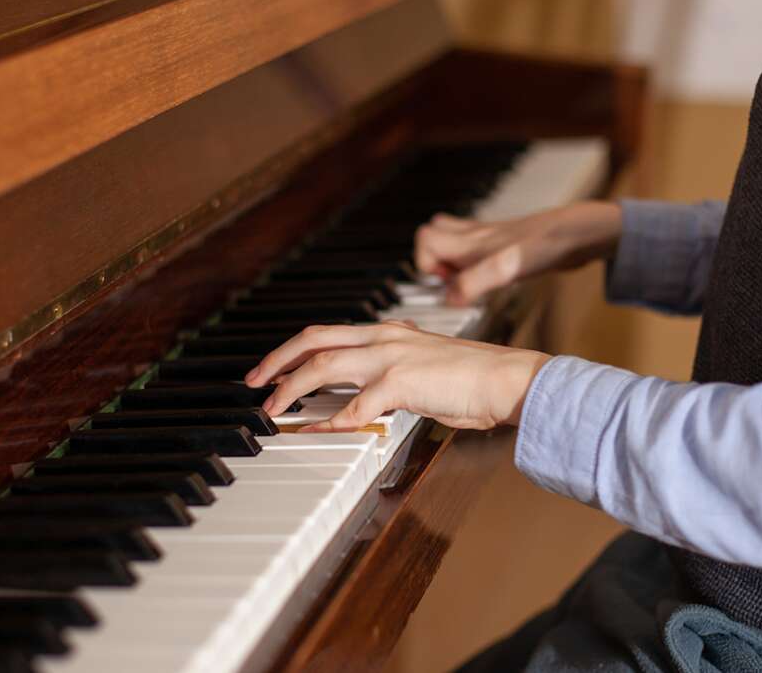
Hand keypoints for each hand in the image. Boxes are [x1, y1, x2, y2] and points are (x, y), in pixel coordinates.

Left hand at [244, 320, 550, 431]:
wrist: (509, 379)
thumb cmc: (475, 380)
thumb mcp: (427, 366)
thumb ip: (395, 374)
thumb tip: (370, 396)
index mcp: (390, 331)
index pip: (328, 333)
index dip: (294, 350)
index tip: (273, 369)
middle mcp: (384, 336)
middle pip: (313, 340)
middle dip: (276, 360)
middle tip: (252, 382)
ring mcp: (391, 356)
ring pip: (323, 366)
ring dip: (292, 388)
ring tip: (273, 408)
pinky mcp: (401, 381)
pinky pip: (353, 405)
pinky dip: (329, 420)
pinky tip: (317, 429)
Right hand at [414, 200, 621, 305]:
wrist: (580, 233)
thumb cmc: (546, 245)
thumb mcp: (507, 268)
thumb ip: (474, 282)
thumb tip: (449, 298)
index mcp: (471, 241)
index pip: (426, 239)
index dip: (425, 264)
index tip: (444, 284)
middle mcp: (477, 237)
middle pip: (436, 235)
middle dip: (435, 262)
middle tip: (453, 283)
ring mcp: (492, 239)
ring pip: (456, 239)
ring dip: (454, 261)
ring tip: (469, 281)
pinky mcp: (508, 245)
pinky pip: (479, 247)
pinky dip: (477, 262)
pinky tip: (493, 277)